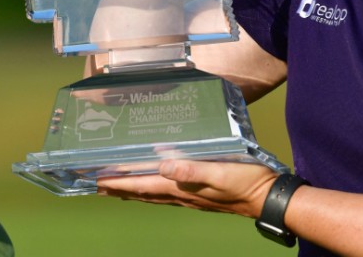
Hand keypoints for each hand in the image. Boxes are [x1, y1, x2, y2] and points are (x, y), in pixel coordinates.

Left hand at [97, 159, 278, 217]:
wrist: (267, 196)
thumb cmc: (246, 182)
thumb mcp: (220, 172)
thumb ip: (192, 169)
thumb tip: (164, 165)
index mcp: (183, 187)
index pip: (143, 185)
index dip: (118, 183)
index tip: (96, 180)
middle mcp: (182, 194)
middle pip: (142, 192)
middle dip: (118, 188)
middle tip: (96, 184)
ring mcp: (190, 196)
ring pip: (152, 193)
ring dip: (132, 190)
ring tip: (115, 186)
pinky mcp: (199, 193)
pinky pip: (166, 192)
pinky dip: (151, 189)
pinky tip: (154, 183)